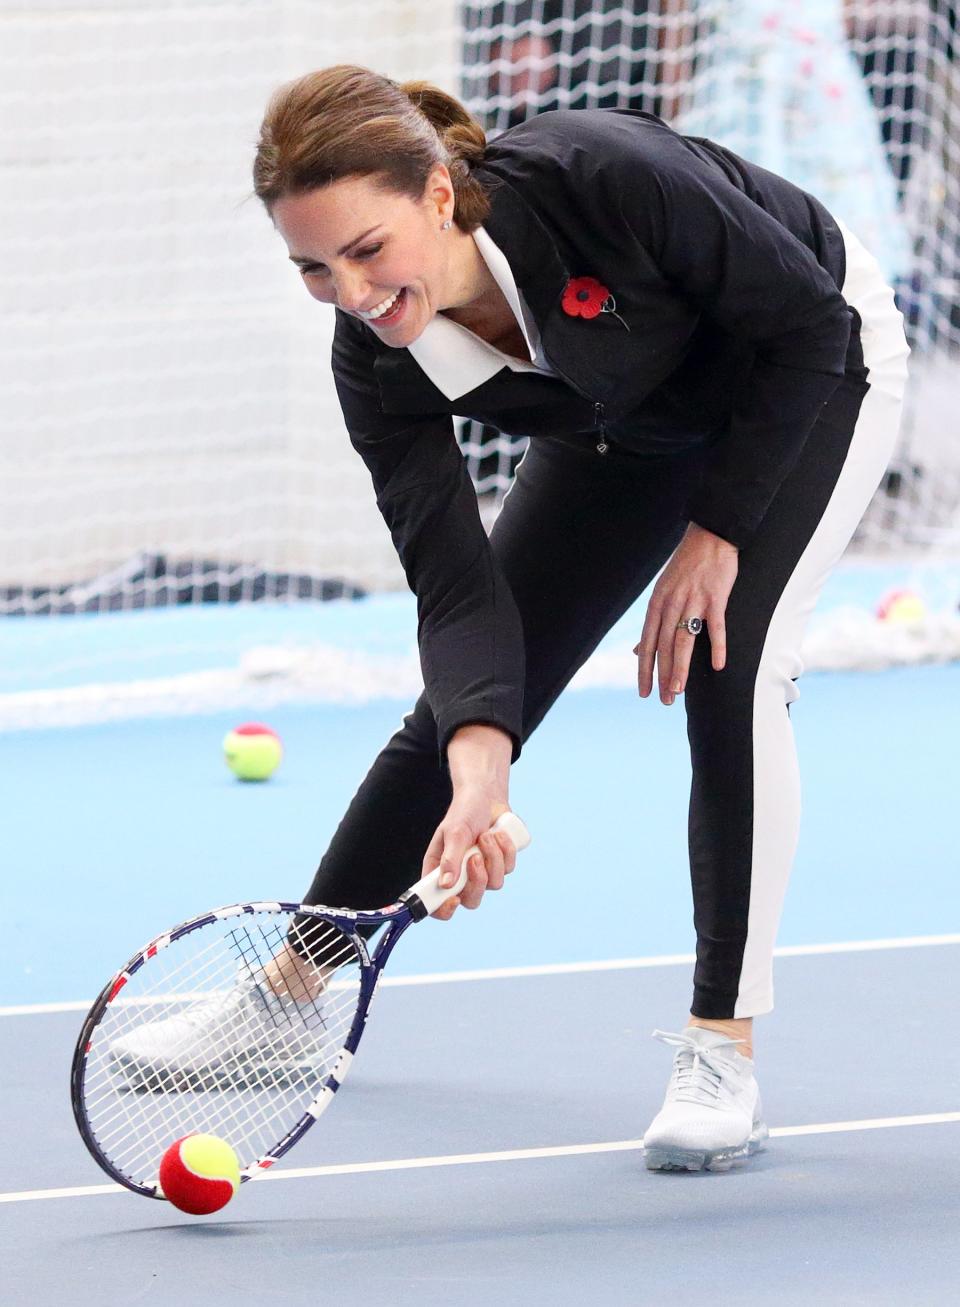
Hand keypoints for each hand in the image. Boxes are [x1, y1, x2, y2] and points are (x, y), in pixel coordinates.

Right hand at [422, 788, 517, 921]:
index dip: (444, 910)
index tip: (454, 899)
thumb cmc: (464, 812)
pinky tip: (498, 833)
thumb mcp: (454, 832)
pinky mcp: (500, 865)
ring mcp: (482, 872)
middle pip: (471, 900)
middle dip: (477, 881)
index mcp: (439, 871)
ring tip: (486, 835)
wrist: (486, 796)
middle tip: (475, 858)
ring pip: (494, 884)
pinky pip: (508, 870)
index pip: (436, 903)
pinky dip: (505, 850)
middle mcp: (460, 876)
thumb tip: (446, 885)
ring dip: (493, 858)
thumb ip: (450, 858)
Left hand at [635, 523, 738, 704]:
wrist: (710, 536)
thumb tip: (638, 651)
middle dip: (663, 676)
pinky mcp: (716, 596)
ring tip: (679, 691)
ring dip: (681, 667)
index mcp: (657, 604)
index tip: (644, 693)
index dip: (644, 669)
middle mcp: (671, 603)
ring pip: (684, 640)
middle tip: (665, 701)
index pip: (647, 643)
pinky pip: (716, 626)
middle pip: (664, 646)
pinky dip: (718, 646)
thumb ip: (653, 624)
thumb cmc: (686, 567)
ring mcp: (693, 600)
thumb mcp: (663, 592)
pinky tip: (719, 666)